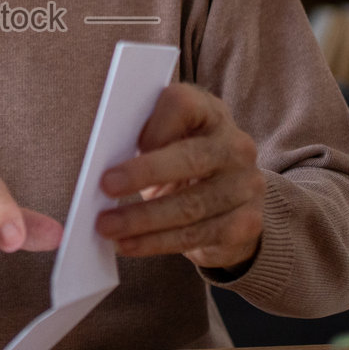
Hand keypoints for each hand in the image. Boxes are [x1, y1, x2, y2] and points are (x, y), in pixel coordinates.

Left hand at [95, 83, 265, 270]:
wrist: (230, 204)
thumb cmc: (183, 165)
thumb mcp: (166, 144)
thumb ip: (144, 141)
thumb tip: (102, 163)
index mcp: (210, 113)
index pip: (184, 105)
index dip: (156, 123)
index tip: (129, 141)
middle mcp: (236, 146)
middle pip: (190, 157)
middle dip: (144, 173)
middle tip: (106, 186)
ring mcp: (246, 185)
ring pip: (190, 206)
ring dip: (142, 219)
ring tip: (107, 227)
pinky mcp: (246, 223)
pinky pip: (196, 236)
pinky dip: (156, 243)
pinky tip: (130, 244)